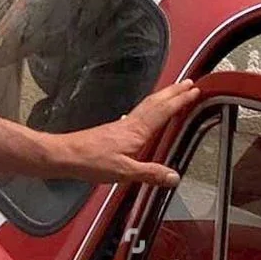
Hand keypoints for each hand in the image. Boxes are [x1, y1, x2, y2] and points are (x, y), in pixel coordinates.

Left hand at [55, 80, 200, 185]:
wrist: (65, 155)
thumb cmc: (91, 162)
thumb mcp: (124, 172)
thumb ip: (150, 173)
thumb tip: (175, 177)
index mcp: (137, 131)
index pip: (164, 111)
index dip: (180, 100)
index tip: (195, 90)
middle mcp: (130, 124)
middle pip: (156, 102)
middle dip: (173, 92)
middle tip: (188, 82)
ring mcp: (121, 125)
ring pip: (147, 106)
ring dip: (162, 97)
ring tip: (173, 92)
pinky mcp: (113, 130)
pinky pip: (138, 113)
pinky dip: (148, 108)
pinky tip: (145, 115)